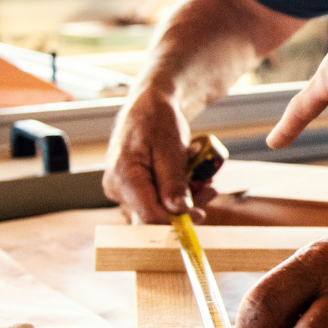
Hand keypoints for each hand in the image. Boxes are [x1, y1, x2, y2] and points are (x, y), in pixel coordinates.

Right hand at [102, 90, 216, 222]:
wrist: (149, 107)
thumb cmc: (158, 121)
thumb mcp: (171, 148)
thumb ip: (173, 182)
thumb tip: (179, 211)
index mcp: (123, 177)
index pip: (149, 216)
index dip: (176, 220)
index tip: (200, 213)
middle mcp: (117, 188)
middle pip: (154, 214)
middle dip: (184, 206)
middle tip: (210, 190)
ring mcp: (123, 189)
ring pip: (158, 207)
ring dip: (185, 198)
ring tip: (205, 180)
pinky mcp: (132, 188)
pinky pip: (157, 198)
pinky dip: (176, 191)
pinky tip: (190, 178)